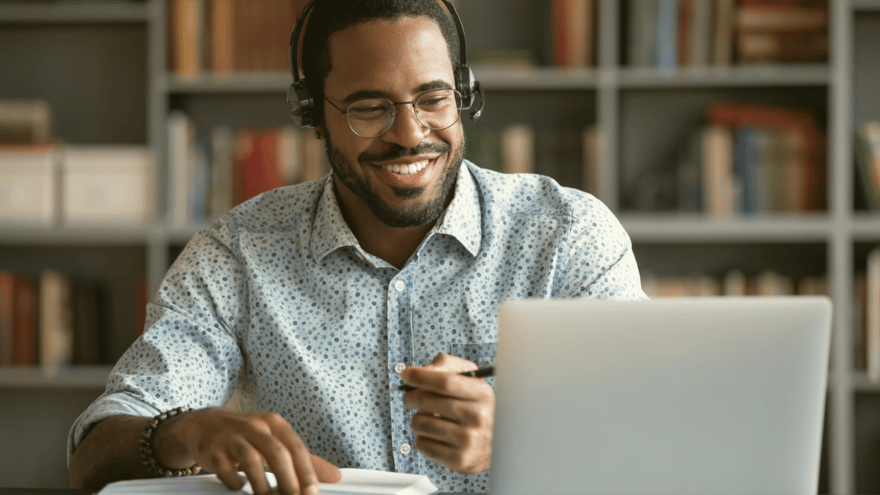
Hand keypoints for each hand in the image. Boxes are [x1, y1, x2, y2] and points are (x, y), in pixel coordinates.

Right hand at [153, 407, 340, 494]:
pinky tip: (240, 487)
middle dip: (288, 482)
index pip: (296, 447)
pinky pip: (227, 469)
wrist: (203, 425)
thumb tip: (334, 476)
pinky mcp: (213, 450)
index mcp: (274, 424)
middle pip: (277, 454)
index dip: (307, 472)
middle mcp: (255, 426)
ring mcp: (232, 437)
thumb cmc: (246, 435)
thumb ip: (304, 459)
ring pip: (252, 461)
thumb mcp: (276, 440)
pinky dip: (236, 482)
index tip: (312, 493)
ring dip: (263, 486)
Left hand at [400, 354, 493, 472]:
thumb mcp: (470, 380)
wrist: (498, 444)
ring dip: (418, 418)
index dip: (421, 376)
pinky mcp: (458, 459)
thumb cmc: (476, 407)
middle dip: (411, 396)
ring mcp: (468, 440)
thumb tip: (418, 372)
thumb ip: (445, 367)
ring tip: (429, 418)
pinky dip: (423, 437)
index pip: (445, 382)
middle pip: (427, 400)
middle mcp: (477, 417)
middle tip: (411, 398)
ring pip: (420, 423)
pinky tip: (435, 435)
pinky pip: (422, 444)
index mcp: (482, 394)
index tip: (406, 374)